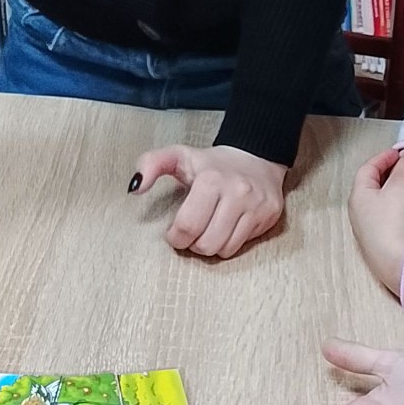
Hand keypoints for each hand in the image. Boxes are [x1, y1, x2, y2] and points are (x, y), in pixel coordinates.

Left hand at [131, 145, 287, 259]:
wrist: (256, 155)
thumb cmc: (212, 163)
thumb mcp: (178, 156)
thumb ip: (150, 165)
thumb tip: (134, 187)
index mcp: (211, 179)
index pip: (187, 227)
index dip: (176, 237)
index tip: (175, 232)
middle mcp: (237, 192)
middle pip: (206, 244)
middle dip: (194, 244)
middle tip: (193, 232)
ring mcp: (256, 205)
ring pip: (225, 249)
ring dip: (212, 245)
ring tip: (209, 229)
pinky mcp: (269, 215)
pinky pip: (242, 245)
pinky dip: (230, 242)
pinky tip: (227, 226)